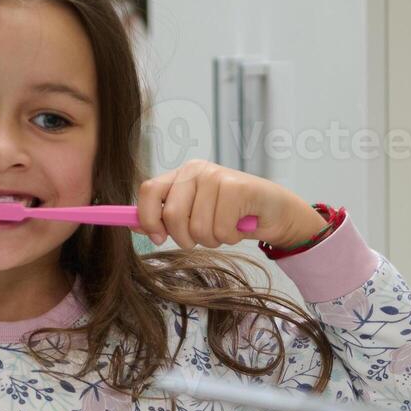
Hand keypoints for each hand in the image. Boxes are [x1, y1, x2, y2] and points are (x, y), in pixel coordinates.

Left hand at [136, 160, 326, 250]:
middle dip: (186, 238)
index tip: (157, 238)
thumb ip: (167, 217)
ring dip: (213, 240)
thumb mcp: (196, 215)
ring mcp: (216, 176)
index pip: (148, 191)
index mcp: (181, 175)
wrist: (275, 212)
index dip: (147, 219)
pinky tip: (241, 225)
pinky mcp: (237, 188)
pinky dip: (231, 237)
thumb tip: (135, 226)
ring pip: (197, 228)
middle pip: (171, 216)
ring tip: (226, 229)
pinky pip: (220, 229)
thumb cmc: (233, 216)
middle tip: (205, 236)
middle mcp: (196, 171)